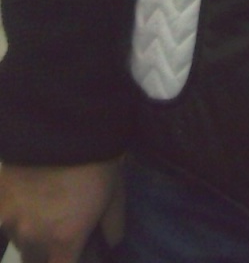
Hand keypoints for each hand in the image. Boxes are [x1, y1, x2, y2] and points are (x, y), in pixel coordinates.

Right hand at [0, 161, 120, 262]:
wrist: (65, 123)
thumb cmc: (97, 160)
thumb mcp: (115, 193)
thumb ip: (112, 225)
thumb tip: (112, 243)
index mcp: (64, 241)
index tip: (74, 250)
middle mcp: (33, 238)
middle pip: (36, 259)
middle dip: (49, 249)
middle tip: (61, 226)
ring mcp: (10, 219)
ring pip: (19, 239)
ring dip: (30, 231)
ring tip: (45, 205)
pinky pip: (3, 218)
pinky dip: (14, 212)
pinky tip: (26, 195)